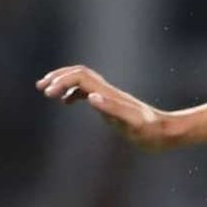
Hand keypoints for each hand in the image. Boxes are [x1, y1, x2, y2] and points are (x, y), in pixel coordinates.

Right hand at [36, 64, 174, 150]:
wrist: (166, 132)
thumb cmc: (151, 131)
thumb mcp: (133, 123)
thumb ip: (113, 110)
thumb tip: (90, 97)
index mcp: (109, 94)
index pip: (81, 78)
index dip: (62, 81)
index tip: (48, 93)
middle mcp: (108, 92)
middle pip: (79, 74)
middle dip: (59, 77)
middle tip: (41, 87)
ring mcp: (109, 97)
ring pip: (82, 81)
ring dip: (63, 82)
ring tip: (46, 91)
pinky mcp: (111, 104)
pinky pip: (87, 92)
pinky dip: (73, 93)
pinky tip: (66, 102)